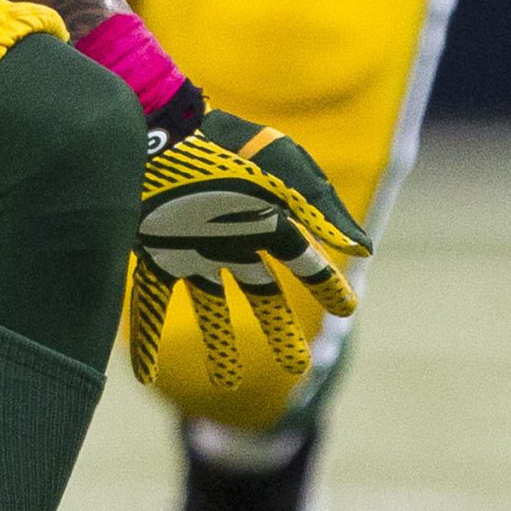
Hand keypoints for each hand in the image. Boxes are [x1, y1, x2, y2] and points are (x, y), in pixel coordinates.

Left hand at [128, 88, 370, 390]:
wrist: (156, 129)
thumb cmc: (222, 146)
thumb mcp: (283, 173)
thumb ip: (323, 209)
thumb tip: (364, 250)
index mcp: (264, 218)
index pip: (305, 261)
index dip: (327, 285)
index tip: (348, 309)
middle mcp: (229, 236)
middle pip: (261, 292)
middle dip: (279, 328)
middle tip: (299, 364)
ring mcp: (190, 245)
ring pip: (210, 305)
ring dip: (220, 343)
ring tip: (228, 382)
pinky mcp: (153, 252)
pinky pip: (152, 304)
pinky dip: (149, 340)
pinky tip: (145, 374)